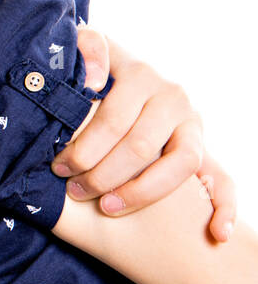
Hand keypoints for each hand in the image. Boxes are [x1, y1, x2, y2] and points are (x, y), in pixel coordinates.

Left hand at [51, 28, 236, 241]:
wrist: (127, 75)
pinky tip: (217, 233)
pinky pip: (224, 179)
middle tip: (74, 191)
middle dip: (102, 175)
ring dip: (142, 193)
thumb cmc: (94, 71)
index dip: (83, 148)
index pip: (113, 119)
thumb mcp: (86, 50)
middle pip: (141, 146)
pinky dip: (225, 208)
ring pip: (179, 165)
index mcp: (140, 74)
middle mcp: (172, 96)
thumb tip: (94, 83)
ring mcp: (193, 121)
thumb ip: (87, 52)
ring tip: (107, 208)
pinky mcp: (206, 145)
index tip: (59, 166)